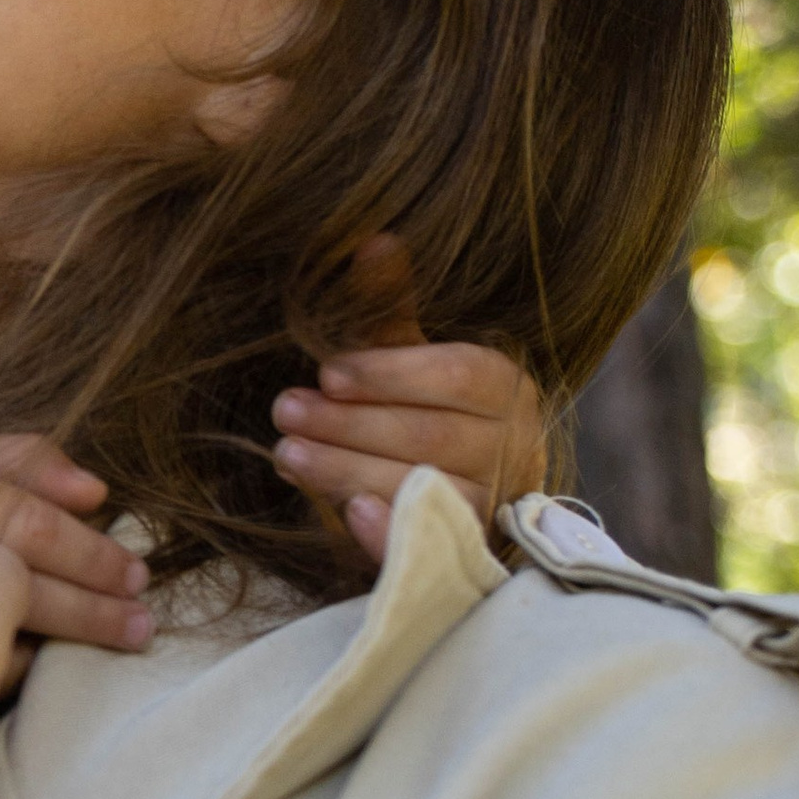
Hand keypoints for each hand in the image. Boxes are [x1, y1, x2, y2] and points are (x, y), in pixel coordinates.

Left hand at [269, 241, 544, 569]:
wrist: (440, 496)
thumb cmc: (416, 412)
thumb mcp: (404, 356)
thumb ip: (389, 307)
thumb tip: (373, 241)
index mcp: (507, 390)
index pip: (460, 377)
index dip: (392, 375)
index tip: (328, 373)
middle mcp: (515, 451)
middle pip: (433, 438)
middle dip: (351, 425)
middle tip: (284, 409)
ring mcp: (492, 509)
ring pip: (423, 492)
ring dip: (348, 472)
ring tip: (287, 452)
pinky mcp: (464, 557)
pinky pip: (430, 550)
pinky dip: (391, 536)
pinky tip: (350, 515)